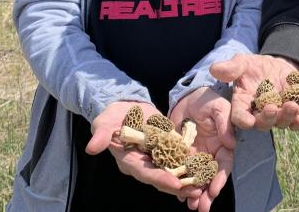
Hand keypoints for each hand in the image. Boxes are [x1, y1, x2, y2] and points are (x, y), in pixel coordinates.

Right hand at [86, 100, 202, 199]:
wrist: (126, 107)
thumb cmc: (113, 116)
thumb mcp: (105, 122)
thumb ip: (102, 134)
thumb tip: (92, 147)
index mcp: (129, 161)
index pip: (145, 173)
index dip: (160, 179)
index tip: (176, 184)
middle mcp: (144, 164)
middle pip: (162, 178)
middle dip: (179, 186)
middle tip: (197, 191)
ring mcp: (156, 158)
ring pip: (173, 172)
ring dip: (188, 179)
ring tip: (205, 185)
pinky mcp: (166, 149)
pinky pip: (179, 160)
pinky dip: (191, 165)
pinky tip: (206, 168)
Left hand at [170, 87, 234, 211]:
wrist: (185, 97)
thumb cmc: (206, 99)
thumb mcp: (217, 107)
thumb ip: (224, 123)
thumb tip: (231, 144)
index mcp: (224, 144)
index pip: (224, 164)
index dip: (220, 178)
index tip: (213, 190)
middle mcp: (212, 153)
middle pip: (211, 177)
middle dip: (207, 193)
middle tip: (201, 207)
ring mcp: (197, 156)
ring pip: (197, 179)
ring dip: (195, 194)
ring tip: (191, 206)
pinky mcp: (182, 156)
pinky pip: (182, 173)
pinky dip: (181, 184)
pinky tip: (178, 195)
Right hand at [210, 53, 298, 130]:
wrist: (274, 66)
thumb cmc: (253, 67)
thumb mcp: (242, 63)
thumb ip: (230, 68)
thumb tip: (215, 69)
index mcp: (242, 104)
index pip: (240, 116)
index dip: (243, 120)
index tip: (247, 121)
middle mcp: (258, 114)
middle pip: (261, 123)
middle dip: (268, 118)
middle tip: (273, 109)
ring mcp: (276, 115)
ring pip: (280, 123)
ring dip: (287, 118)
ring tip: (293, 107)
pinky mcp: (292, 113)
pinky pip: (296, 121)